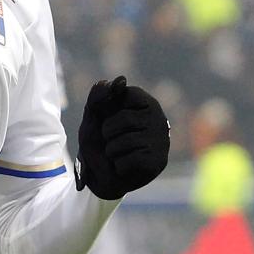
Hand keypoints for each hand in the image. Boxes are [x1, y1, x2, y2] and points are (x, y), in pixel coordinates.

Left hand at [75, 75, 169, 199]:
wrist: (97, 173)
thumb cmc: (98, 138)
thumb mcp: (93, 112)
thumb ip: (100, 93)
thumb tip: (121, 79)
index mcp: (144, 101)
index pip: (123, 94)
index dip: (106, 110)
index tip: (108, 118)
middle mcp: (158, 118)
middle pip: (123, 120)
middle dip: (107, 133)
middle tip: (111, 140)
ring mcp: (161, 140)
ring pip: (124, 142)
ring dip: (111, 151)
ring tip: (116, 154)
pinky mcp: (158, 162)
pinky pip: (129, 161)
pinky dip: (118, 165)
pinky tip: (124, 166)